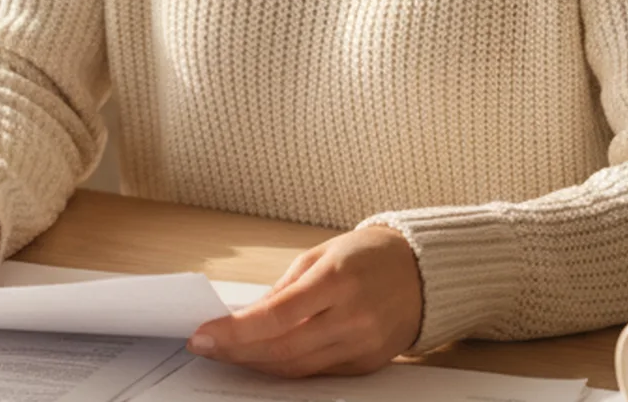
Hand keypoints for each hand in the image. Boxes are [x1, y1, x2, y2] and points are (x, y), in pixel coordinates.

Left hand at [187, 225, 424, 377]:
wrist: (424, 272)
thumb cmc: (369, 255)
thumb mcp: (320, 255)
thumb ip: (283, 289)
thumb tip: (246, 318)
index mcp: (338, 281)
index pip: (276, 316)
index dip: (235, 332)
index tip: (204, 335)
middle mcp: (352, 318)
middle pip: (282, 349)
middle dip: (236, 351)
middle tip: (206, 347)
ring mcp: (363, 345)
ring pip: (296, 367)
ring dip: (256, 363)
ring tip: (228, 352)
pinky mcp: (367, 364)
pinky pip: (317, 373)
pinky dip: (285, 367)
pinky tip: (263, 358)